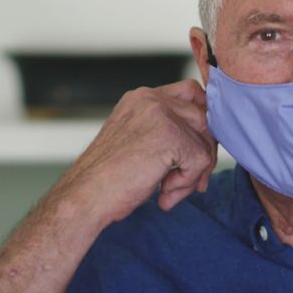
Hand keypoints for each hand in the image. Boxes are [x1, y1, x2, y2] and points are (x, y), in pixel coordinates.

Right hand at [55, 79, 217, 225]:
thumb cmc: (108, 180)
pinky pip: (201, 159)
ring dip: (194, 172)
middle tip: (189, 182)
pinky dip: (187, 182)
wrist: (84, 198)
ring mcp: (160, 114)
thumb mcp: (140, 145)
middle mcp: (150, 99)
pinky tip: (164, 193)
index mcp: (141, 98)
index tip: (196, 155)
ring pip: (205, 140)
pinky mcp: (170, 135)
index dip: (201, 125)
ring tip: (169, 191)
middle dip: (203, 153)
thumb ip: (168, 134)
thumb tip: (208, 145)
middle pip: (204, 117)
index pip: (191, 94)